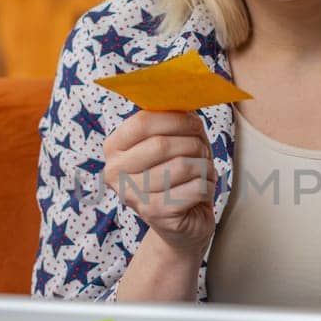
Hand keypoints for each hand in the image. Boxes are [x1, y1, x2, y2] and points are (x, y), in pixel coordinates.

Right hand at [102, 108, 214, 256]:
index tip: (194, 123)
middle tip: (202, 149)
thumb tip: (185, 95)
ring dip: (203, 165)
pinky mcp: (155, 214)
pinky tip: (200, 190)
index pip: (143, 122)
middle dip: (193, 143)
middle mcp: (114, 172)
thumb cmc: (177, 175)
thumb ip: (173, 118)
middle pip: (163, 144)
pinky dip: (207, 185)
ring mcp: (132, 196)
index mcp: (113, 148)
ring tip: (202, 171)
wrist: (180, 225)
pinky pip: (196, 187)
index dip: (176, 118)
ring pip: (183, 165)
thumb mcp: (172, 142)